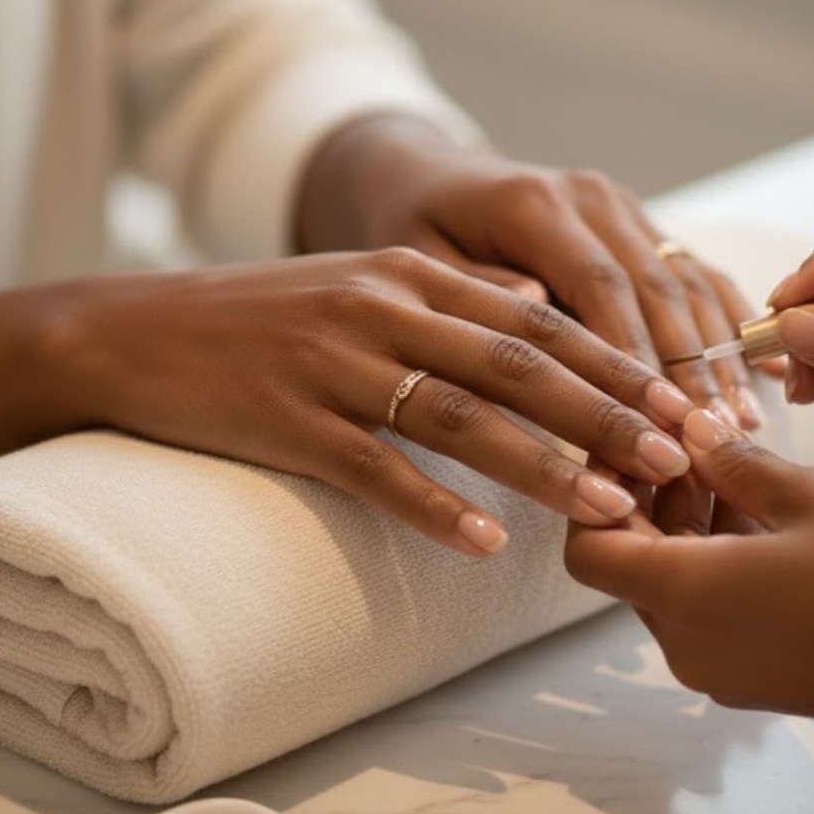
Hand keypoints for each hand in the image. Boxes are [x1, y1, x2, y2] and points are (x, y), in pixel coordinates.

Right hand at [0, 250, 699, 554]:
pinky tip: (485, 541)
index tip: (675, 405)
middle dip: (602, 412)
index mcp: (411, 272)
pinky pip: (375, 466)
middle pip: (516, 363)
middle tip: (672, 459)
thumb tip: (539, 306)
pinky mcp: (288, 417)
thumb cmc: (262, 315)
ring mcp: (333, 359)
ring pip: (459, 414)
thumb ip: (453, 294)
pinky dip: (434, 504)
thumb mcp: (362, 282)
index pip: (535, 317)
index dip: (612, 362)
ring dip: (541, 464)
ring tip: (608, 508)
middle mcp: (383, 305)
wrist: (138, 331)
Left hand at [298, 114, 765, 430]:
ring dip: (715, 354)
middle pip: (655, 289)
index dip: (637, 360)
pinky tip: (757, 371)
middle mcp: (589, 197)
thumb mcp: (418, 256)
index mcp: (534, 203)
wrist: (429, 176)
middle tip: (711, 441)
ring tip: (737, 425)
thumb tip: (542, 319)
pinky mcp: (636, 221)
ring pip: (684, 283)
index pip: (600, 289)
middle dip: (688, 370)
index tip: (662, 427)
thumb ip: (475, 289)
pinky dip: (725, 322)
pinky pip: (692, 271)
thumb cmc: (415, 226)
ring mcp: (620, 205)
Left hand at [565, 409, 813, 760]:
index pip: (587, 549)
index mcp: (685, 594)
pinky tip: (750, 505)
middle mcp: (686, 640)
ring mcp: (718, 664)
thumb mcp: (809, 497)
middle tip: (680, 437)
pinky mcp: (751, 673)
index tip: (627, 446)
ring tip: (722, 460)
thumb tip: (692, 430)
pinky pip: (705, 605)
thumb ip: (734, 462)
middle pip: (628, 558)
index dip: (593, 492)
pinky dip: (711, 555)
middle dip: (646, 492)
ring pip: (669, 578)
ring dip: (683, 519)